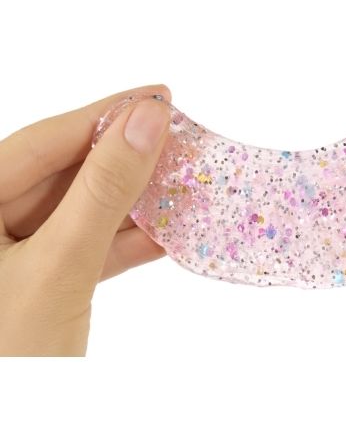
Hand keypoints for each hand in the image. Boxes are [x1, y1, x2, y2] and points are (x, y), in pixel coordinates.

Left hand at [0, 84, 171, 355]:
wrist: (17, 416)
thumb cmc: (10, 356)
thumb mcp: (58, 266)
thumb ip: (103, 192)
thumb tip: (147, 122)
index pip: (41, 143)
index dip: (104, 116)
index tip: (158, 98)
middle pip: (65, 174)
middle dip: (125, 159)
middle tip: (177, 137)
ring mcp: (15, 255)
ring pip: (82, 212)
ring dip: (133, 202)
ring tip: (181, 180)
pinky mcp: (43, 283)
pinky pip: (89, 249)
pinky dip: (128, 242)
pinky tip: (166, 231)